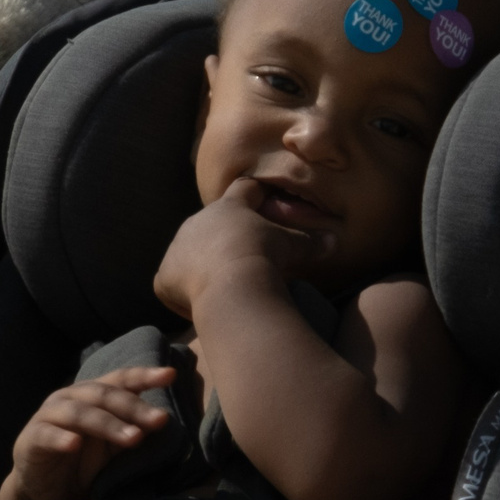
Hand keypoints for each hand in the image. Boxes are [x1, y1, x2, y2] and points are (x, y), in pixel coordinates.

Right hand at [0, 366, 175, 499]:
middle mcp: (71, 397)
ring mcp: (49, 415)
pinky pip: (47, 435)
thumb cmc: (85, 460)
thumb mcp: (114, 444)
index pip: (121, 380)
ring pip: (79, 413)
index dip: (144, 375)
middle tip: (159, 420)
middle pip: (103, 395)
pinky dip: (61, 438)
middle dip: (133, 407)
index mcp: (93, 393)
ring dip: (107, 424)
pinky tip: (74, 444)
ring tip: (133, 438)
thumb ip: (133, 429)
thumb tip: (163, 419)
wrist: (48, 489)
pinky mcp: (32, 438)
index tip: (170, 375)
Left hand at [153, 177, 318, 319]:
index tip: (261, 201)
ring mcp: (177, 249)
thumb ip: (312, 243)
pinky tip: (200, 308)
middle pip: (209, 226)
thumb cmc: (265, 257)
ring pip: (187, 255)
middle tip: (238, 258)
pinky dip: (183, 296)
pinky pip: (171, 285)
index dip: (254, 196)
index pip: (243, 192)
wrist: (232, 282)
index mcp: (229, 207)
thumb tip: (335, 241)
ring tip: (219, 287)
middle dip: (222, 239)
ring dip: (201, 267)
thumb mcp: (294, 248)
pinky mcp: (164, 277)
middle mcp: (197, 223)